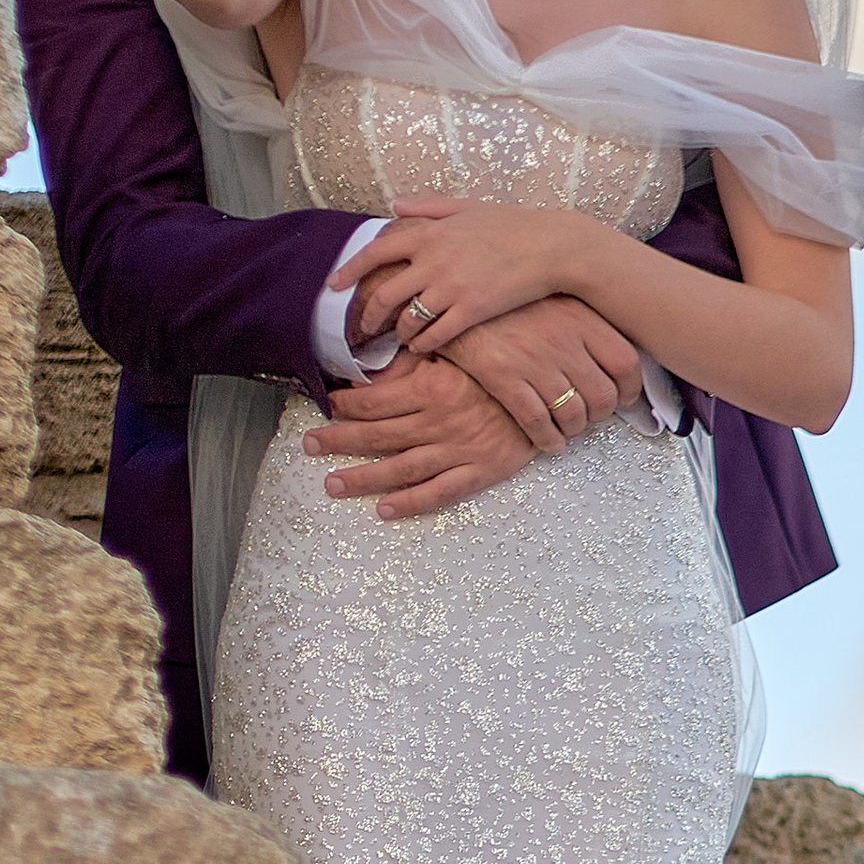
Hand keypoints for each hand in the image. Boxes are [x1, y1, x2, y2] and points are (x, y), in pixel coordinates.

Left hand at [305, 353, 537, 520]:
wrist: (554, 391)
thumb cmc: (504, 368)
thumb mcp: (460, 353)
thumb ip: (422, 363)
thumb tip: (382, 366)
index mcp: (431, 388)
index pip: (375, 401)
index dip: (346, 406)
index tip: (328, 407)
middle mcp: (439, 422)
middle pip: (377, 435)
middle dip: (338, 441)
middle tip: (309, 446)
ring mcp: (458, 451)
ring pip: (399, 468)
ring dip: (362, 477)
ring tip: (332, 484)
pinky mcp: (480, 472)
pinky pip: (439, 492)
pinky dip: (410, 503)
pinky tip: (384, 510)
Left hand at [335, 199, 595, 357]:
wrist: (550, 246)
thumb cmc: (512, 224)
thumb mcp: (466, 206)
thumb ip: (428, 207)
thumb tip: (395, 205)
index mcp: (429, 233)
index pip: (376, 252)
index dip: (350, 270)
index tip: (334, 286)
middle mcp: (434, 261)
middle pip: (385, 294)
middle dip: (369, 315)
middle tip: (363, 329)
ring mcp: (451, 288)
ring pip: (408, 319)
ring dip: (400, 333)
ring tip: (400, 339)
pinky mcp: (472, 311)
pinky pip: (436, 335)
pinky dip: (423, 344)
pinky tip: (422, 348)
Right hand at [444, 299, 644, 452]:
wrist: (457, 293)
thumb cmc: (509, 299)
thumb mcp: (554, 299)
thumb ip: (586, 325)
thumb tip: (613, 361)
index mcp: (580, 318)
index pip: (625, 362)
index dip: (630, 389)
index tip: (625, 398)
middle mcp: (562, 340)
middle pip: (602, 395)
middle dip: (600, 415)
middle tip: (590, 415)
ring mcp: (533, 361)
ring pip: (572, 414)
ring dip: (573, 429)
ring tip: (567, 427)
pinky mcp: (504, 377)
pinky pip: (537, 422)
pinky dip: (548, 440)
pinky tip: (548, 441)